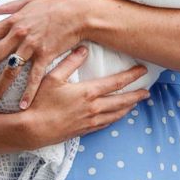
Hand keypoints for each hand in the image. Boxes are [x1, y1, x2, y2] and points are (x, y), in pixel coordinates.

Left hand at [0, 0, 103, 108]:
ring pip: (10, 70)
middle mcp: (19, 34)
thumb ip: (9, 7)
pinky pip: (34, 77)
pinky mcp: (46, 56)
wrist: (78, 13)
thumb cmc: (55, 5)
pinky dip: (28, 93)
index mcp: (13, 21)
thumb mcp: (30, 1)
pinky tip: (22, 106)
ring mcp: (32, 46)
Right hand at [24, 47, 149, 145]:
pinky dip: (114, 119)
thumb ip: (70, 62)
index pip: (116, 82)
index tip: (143, 71)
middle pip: (121, 101)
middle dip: (136, 95)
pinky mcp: (83, 131)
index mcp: (88, 92)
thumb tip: (84, 49)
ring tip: (136, 103)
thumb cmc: (40, 102)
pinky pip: (104, 124)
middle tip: (147, 92)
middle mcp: (93, 107)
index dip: (132, 76)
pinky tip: (116, 117)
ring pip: (115, 114)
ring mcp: (89, 121)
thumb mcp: (52, 77)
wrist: (31, 130)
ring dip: (128, 108)